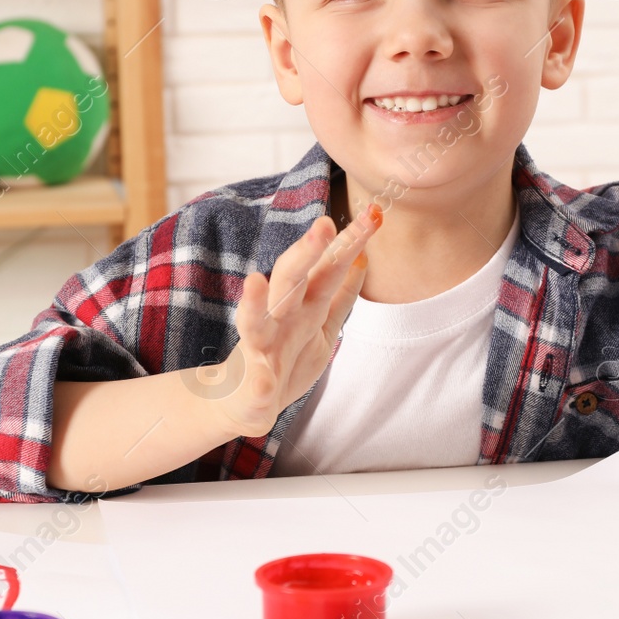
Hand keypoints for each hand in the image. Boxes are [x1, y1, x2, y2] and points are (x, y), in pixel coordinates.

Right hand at [203, 203, 380, 438]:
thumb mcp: (321, 325)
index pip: (328, 266)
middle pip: (290, 279)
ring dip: (255, 302)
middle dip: (305, 253)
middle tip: (323, 225)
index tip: (374, 215)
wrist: (244, 403)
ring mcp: (260, 347)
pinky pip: (254, 382)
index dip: (349, 242)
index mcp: (302, 304)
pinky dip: (258, 382)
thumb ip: (341, 295)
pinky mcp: (250, 384)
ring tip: (254, 281)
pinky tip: (263, 383)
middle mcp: (279, 317)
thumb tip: (362, 257)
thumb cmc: (285, 359)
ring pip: (255, 320)